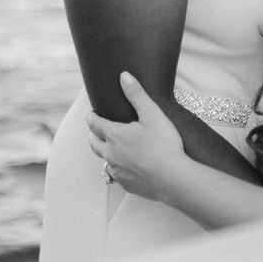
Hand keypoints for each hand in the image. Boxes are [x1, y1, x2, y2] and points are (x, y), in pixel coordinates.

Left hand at [86, 72, 183, 200]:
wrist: (172, 177)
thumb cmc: (164, 144)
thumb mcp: (152, 114)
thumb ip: (136, 94)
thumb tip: (123, 76)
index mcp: (115, 135)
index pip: (95, 124)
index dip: (91, 117)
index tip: (90, 114)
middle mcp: (111, 154)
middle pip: (94, 143)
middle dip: (92, 135)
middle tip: (93, 130)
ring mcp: (118, 171)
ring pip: (104, 160)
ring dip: (103, 152)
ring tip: (107, 148)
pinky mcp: (127, 184)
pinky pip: (115, 175)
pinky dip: (116, 169)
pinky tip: (123, 168)